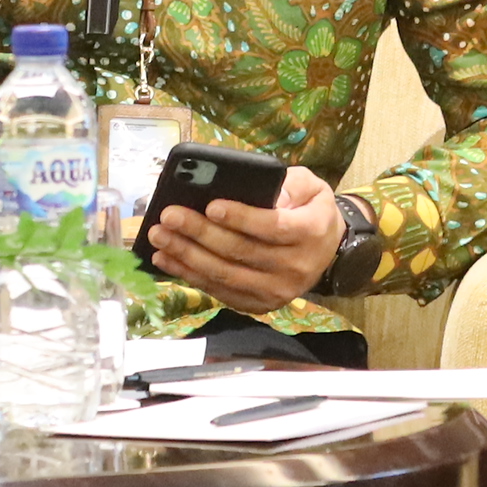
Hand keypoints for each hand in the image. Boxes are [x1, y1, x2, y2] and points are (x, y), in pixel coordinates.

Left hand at [148, 162, 339, 312]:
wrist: (327, 251)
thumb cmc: (310, 210)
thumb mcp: (311, 186)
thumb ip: (289, 183)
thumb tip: (252, 187)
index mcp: (310, 232)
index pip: (273, 227)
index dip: (241, 218)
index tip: (211, 205)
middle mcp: (295, 267)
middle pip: (241, 251)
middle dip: (200, 233)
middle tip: (170, 216)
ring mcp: (277, 291)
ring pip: (226, 274)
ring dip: (187, 256)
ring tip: (160, 237)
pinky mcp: (259, 304)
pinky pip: (220, 291)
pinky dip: (190, 275)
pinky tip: (167, 259)